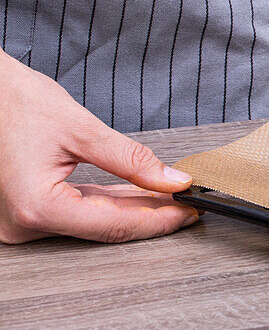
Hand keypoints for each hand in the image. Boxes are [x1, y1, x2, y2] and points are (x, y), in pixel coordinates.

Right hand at [0, 52, 199, 243]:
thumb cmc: (15, 103)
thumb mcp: (82, 129)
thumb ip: (132, 159)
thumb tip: (172, 180)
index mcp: (37, 207)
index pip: (114, 225)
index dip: (158, 220)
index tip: (189, 211)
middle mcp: (24, 223)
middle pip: (106, 226)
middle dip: (151, 214)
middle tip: (189, 204)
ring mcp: (22, 220)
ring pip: (94, 220)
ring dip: (133, 208)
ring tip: (171, 197)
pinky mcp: (27, 209)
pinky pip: (78, 210)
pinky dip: (110, 202)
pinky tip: (140, 194)